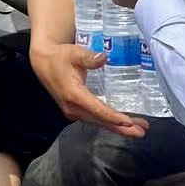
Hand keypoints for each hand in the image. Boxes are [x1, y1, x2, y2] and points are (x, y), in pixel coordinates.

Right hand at [32, 38, 147, 137]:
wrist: (43, 62)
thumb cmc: (60, 57)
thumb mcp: (74, 53)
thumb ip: (89, 57)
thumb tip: (103, 57)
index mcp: (74, 95)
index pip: (97, 110)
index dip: (113, 117)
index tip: (128, 122)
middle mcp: (73, 107)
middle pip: (101, 121)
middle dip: (122, 128)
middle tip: (142, 132)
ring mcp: (73, 111)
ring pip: (98, 122)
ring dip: (118, 127)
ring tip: (138, 130)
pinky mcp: (75, 110)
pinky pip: (94, 120)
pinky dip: (109, 123)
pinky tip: (122, 124)